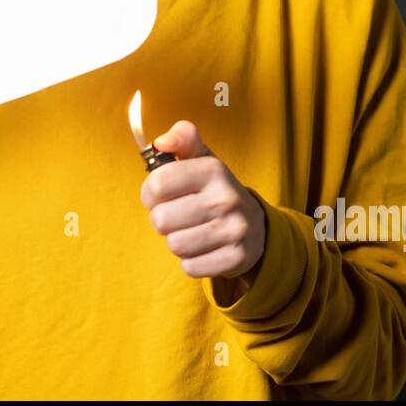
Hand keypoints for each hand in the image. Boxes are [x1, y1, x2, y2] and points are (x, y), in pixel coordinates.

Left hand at [139, 120, 267, 302]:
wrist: (256, 226)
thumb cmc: (214, 190)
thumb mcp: (202, 158)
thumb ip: (181, 138)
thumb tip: (161, 142)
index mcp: (212, 170)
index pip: (156, 184)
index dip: (149, 192)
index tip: (160, 194)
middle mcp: (226, 198)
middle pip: (161, 219)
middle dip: (163, 220)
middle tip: (178, 215)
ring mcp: (234, 230)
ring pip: (175, 245)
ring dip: (177, 240)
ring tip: (191, 230)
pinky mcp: (236, 258)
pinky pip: (190, 267)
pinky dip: (191, 260)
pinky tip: (204, 247)